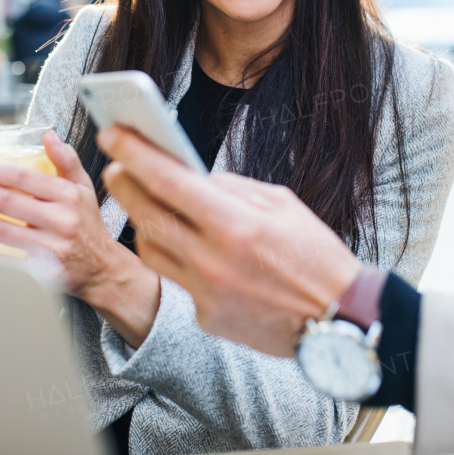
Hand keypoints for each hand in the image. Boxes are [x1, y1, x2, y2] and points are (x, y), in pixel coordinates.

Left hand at [0, 130, 160, 346]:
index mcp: (69, 195)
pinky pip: (1, 258)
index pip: (22, 177)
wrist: (101, 269)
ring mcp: (50, 248)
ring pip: (0, 230)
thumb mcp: (84, 188)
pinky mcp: (40, 271)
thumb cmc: (87, 224)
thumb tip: (48, 135)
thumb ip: (67, 160)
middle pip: (6, 202)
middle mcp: (61, 220)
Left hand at [97, 126, 361, 357]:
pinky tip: (193, 249)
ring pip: (151, 250)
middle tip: (115, 167)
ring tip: (148, 205)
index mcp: (236, 224)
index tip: (113, 134)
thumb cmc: (317, 256)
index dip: (134, 154)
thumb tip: (194, 177)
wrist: (340, 320)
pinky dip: (179, 259)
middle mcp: (214, 260)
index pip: (168, 181)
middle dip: (124, 185)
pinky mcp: (207, 318)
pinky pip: (177, 280)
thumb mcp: (283, 205)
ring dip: (144, 223)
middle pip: (146, 215)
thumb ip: (233, 189)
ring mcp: (207, 293)